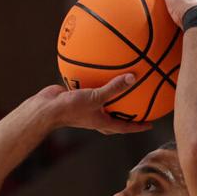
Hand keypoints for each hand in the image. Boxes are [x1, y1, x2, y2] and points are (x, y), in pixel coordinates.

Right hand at [35, 74, 153, 134]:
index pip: (125, 127)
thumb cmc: (70, 108)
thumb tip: (133, 77)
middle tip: (139, 109)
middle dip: (126, 116)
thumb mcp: (95, 97)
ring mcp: (85, 108)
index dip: (138, 126)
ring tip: (122, 87)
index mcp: (102, 122)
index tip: (150, 124)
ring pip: (103, 104)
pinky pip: (90, 89)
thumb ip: (114, 88)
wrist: (46, 109)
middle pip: (115, 120)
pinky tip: (99, 68)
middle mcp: (95, 117)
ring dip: (112, 98)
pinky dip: (96, 81)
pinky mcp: (76, 97)